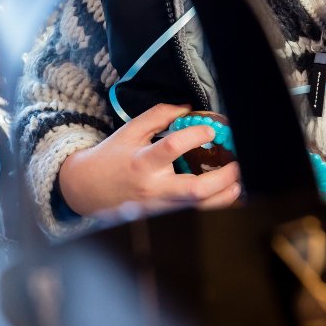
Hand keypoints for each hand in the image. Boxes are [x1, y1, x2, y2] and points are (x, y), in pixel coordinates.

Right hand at [57, 104, 241, 216]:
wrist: (86, 190)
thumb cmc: (109, 158)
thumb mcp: (129, 131)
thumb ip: (158, 116)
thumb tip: (188, 108)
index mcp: (141, 162)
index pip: (171, 148)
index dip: (194, 136)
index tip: (210, 129)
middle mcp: (152, 188)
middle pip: (194, 190)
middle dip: (222, 177)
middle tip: (237, 164)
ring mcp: (160, 206)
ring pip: (199, 207)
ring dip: (225, 196)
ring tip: (238, 182)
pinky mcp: (163, 216)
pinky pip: (194, 213)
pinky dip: (213, 205)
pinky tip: (226, 195)